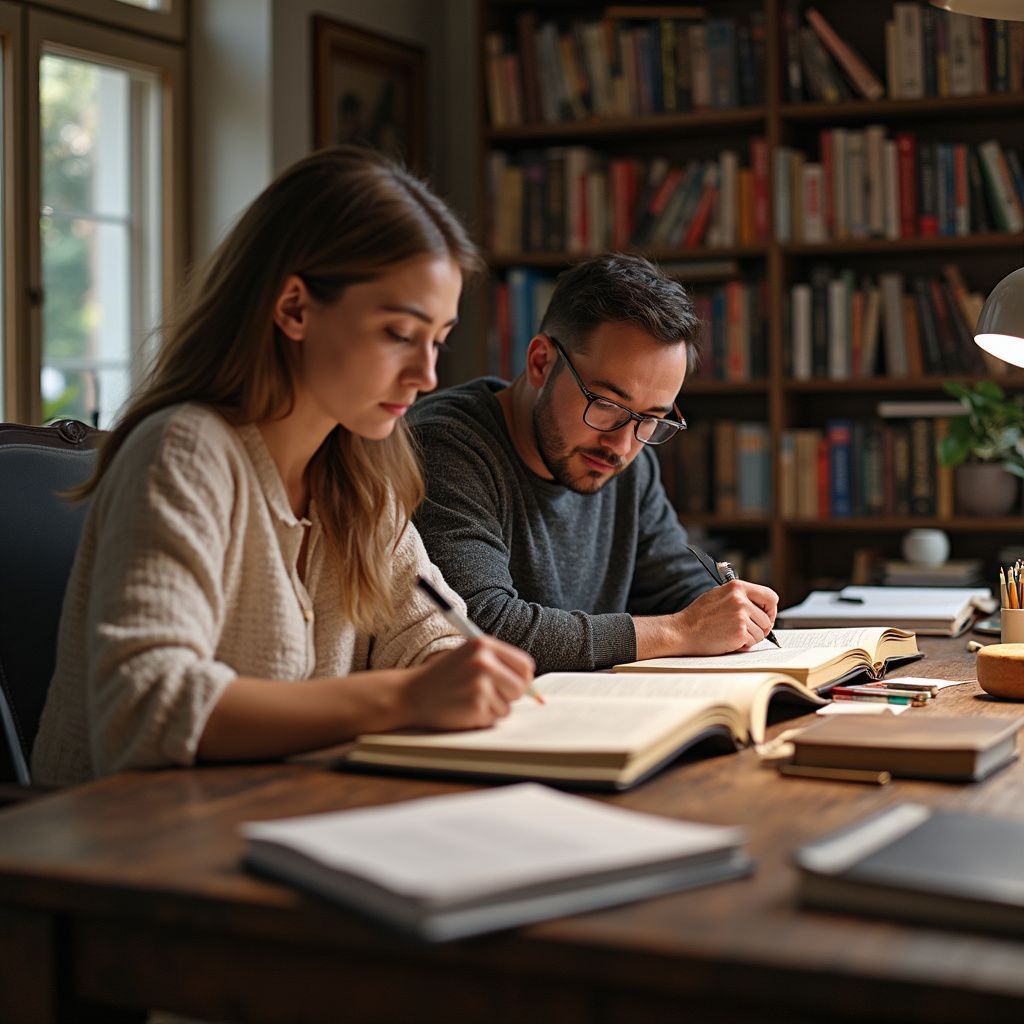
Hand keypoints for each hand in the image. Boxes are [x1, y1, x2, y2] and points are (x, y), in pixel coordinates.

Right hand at [401, 636, 535, 729]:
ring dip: (493, 708)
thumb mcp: (468, 656)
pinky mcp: (476, 706)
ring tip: (469, 699)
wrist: (411, 694)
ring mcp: (480, 685)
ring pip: (508, 706)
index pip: (525, 665)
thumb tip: (531, 682)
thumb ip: (497, 662)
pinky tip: (464, 709)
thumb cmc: (443, 676)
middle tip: (486, 693)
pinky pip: (494, 719)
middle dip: (509, 695)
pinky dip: (482, 718)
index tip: (511, 684)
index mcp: (484, 645)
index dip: (522, 678)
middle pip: (521, 687)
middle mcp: (484, 662)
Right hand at [670, 580, 778, 654]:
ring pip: (761, 632)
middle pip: (767, 618)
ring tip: (731, 634)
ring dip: (750, 637)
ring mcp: (740, 616)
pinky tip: (728, 640)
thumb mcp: (718, 595)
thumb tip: (759, 605)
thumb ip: (739, 596)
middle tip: (746, 631)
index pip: (770, 596)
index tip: (766, 616)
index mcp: (737, 587)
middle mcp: (740, 599)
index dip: (771, 609)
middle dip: (760, 628)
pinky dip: (743, 645)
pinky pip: (752, 642)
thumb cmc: (698, 616)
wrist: (682, 631)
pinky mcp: (739, 632)